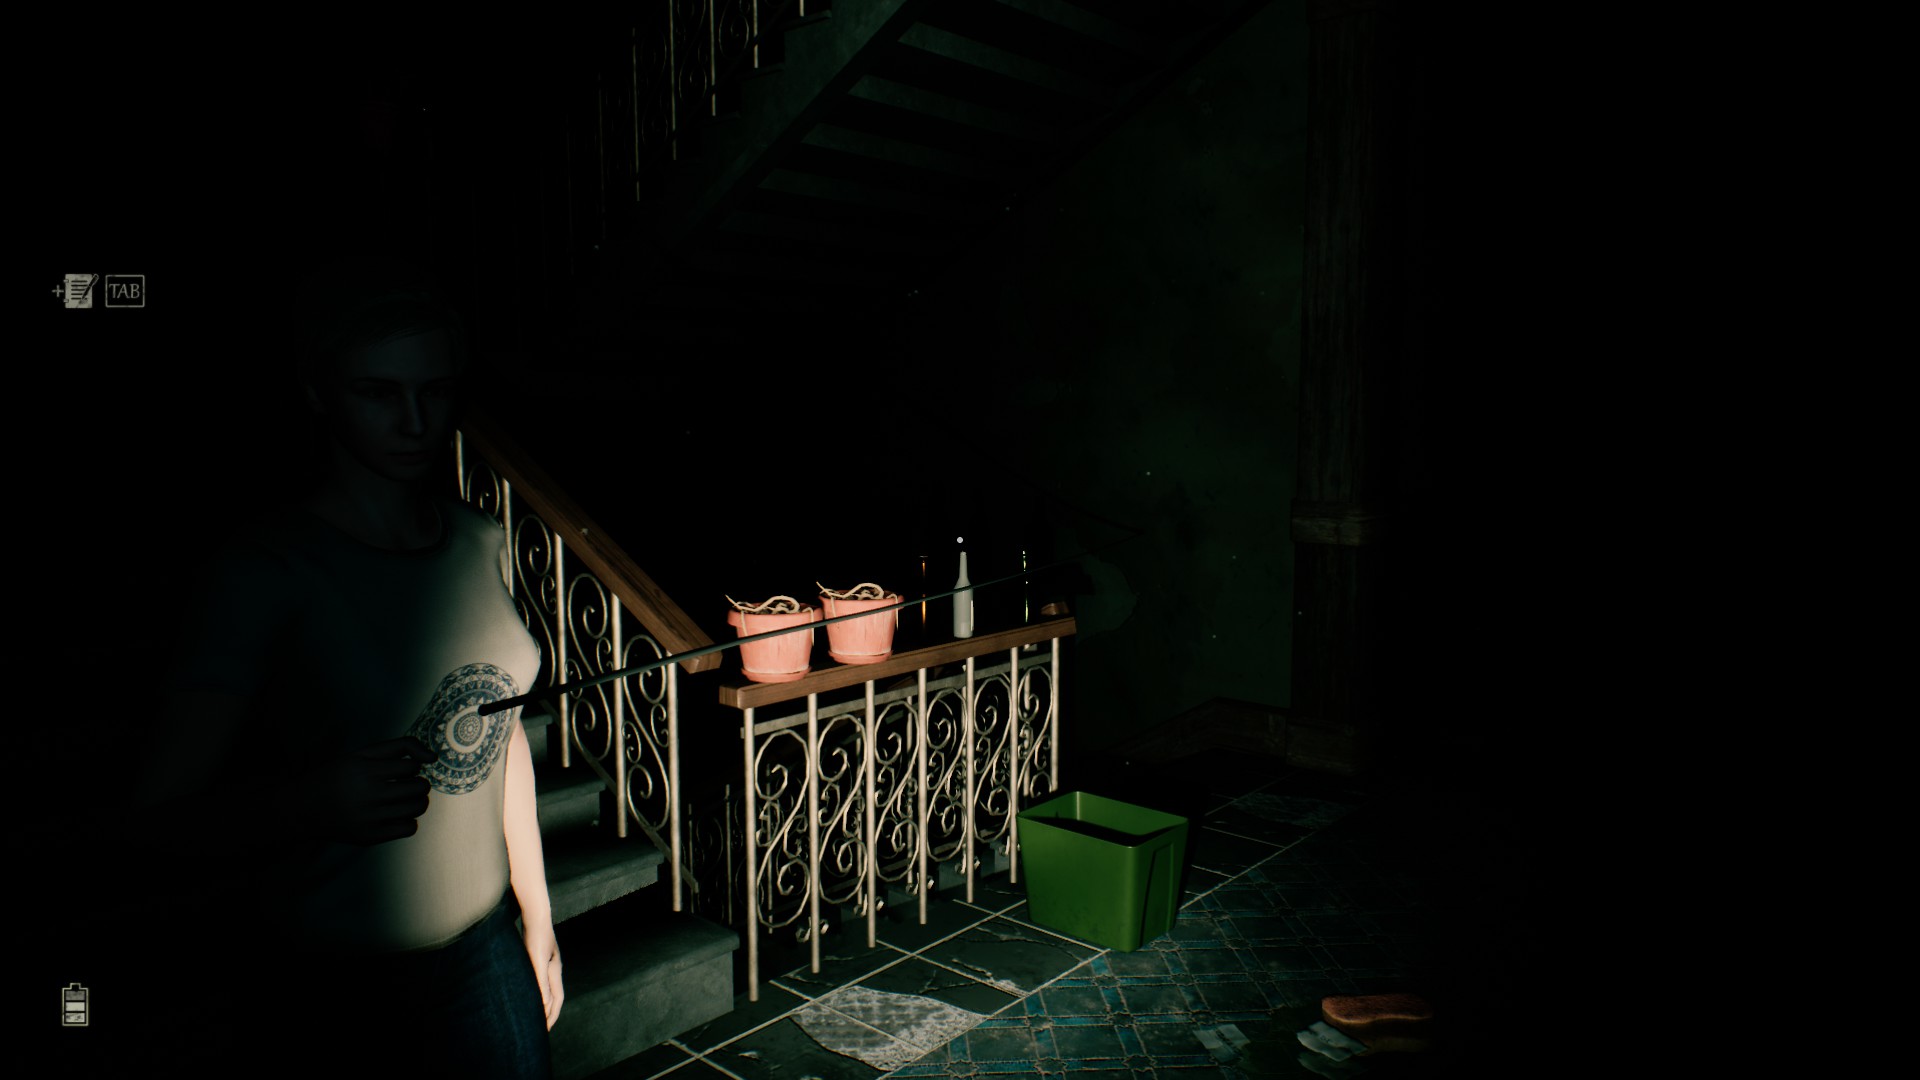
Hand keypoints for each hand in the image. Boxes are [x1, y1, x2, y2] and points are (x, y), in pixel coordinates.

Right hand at [280, 737, 437, 845]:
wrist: (303, 808)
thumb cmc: (339, 776)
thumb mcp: (363, 753)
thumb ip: (400, 747)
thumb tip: (434, 757)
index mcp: (365, 770)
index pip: (412, 766)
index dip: (411, 767)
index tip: (400, 770)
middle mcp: (368, 795)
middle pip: (420, 787)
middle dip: (419, 783)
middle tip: (406, 784)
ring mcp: (369, 818)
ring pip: (418, 808)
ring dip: (418, 801)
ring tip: (405, 798)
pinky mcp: (370, 837)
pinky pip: (410, 828)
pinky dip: (409, 820)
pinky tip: (396, 814)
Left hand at [523, 919, 563, 1028]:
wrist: (535, 915)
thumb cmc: (536, 936)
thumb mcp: (537, 960)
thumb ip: (541, 982)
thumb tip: (544, 1005)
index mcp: (554, 972)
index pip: (556, 1000)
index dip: (551, 1016)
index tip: (544, 1031)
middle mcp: (553, 969)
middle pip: (554, 996)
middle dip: (548, 1013)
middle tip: (540, 1029)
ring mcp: (546, 963)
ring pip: (546, 989)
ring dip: (542, 1004)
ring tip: (534, 1015)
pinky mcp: (538, 958)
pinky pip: (539, 981)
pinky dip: (536, 992)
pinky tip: (528, 994)